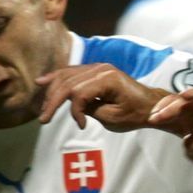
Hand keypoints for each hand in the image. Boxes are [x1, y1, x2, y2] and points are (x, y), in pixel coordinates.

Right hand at [36, 64, 163, 131]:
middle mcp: (100, 68)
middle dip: (54, 101)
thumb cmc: (135, 113)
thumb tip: (74, 107)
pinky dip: (57, 78)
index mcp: (107, 79)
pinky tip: (43, 81)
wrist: (150, 105)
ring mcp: (97, 67)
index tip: (81, 126)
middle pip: (69, 82)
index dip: (75, 111)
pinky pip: (72, 72)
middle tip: (44, 118)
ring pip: (67, 76)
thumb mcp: (113, 118)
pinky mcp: (95, 71)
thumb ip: (91, 110)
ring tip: (41, 106)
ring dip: (52, 91)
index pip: (79, 93)